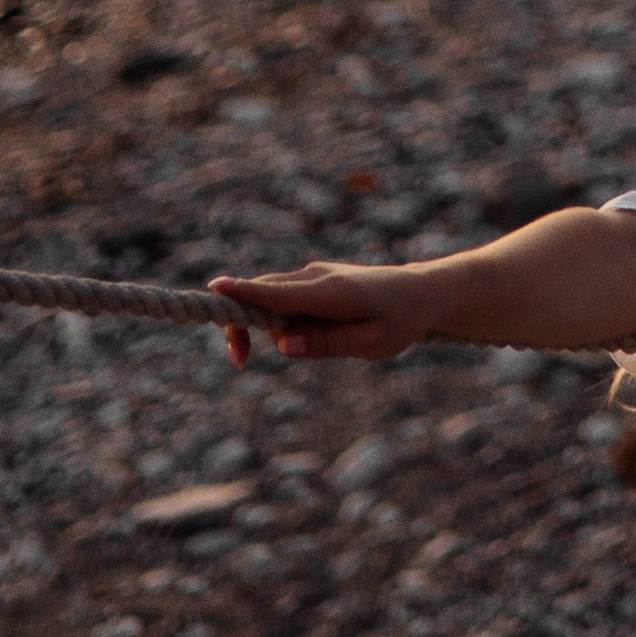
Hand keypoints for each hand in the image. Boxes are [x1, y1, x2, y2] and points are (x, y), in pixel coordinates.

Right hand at [208, 258, 442, 367]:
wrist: (421, 293)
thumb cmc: (399, 321)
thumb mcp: (369, 343)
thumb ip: (325, 344)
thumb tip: (282, 345)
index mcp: (331, 292)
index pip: (279, 292)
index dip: (245, 292)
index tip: (215, 288)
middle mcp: (317, 276)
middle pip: (263, 293)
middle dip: (245, 324)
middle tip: (241, 361)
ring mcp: (314, 274)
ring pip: (272, 297)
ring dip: (271, 326)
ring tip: (322, 342)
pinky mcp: (314, 280)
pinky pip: (285, 298)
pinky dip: (283, 319)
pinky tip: (318, 333)